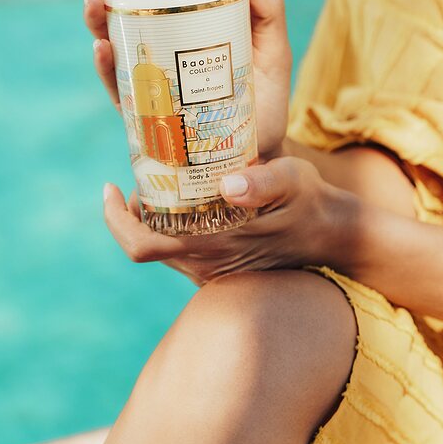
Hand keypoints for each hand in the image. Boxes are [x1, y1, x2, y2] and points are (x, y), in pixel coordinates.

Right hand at [84, 0, 291, 158]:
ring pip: (120, 37)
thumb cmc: (263, 110)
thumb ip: (270, 16)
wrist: (252, 162)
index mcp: (204, 27)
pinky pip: (118, 85)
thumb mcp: (275, 59)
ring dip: (103, 15)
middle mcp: (172, 46)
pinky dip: (108, 64)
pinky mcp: (143, 111)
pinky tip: (103, 46)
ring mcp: (153, 76)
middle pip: (144, 1)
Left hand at [102, 157, 347, 285]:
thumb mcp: (293, 180)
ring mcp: (211, 270)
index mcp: (211, 245)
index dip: (115, 219)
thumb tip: (229, 183)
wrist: (333, 236)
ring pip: (161, 247)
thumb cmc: (309, 203)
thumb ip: (264, 182)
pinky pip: (178, 251)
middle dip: (130, 211)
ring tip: (159, 180)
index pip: (141, 244)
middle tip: (137, 174)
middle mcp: (205, 264)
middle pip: (143, 243)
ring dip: (150, 217)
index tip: (109, 187)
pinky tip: (185, 198)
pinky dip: (169, 226)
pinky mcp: (219, 269)